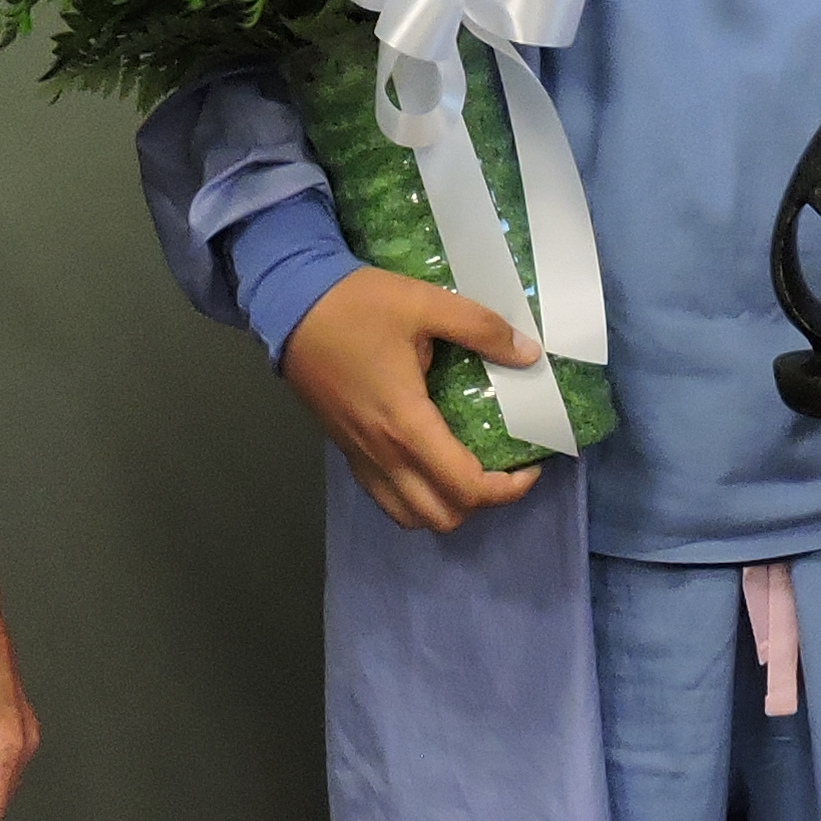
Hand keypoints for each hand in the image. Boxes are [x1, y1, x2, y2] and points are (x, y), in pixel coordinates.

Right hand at [279, 266, 544, 535]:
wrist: (290, 304)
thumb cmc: (357, 305)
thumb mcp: (425, 303)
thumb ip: (481, 328)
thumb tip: (529, 354)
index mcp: (406, 424)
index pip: (465, 488)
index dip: (507, 489)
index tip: (530, 466)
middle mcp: (383, 454)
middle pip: (440, 517)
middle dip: (480, 502)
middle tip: (501, 468)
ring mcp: (360, 457)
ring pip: (409, 516)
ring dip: (444, 506)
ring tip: (465, 471)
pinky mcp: (345, 450)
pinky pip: (384, 497)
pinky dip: (413, 497)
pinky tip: (427, 463)